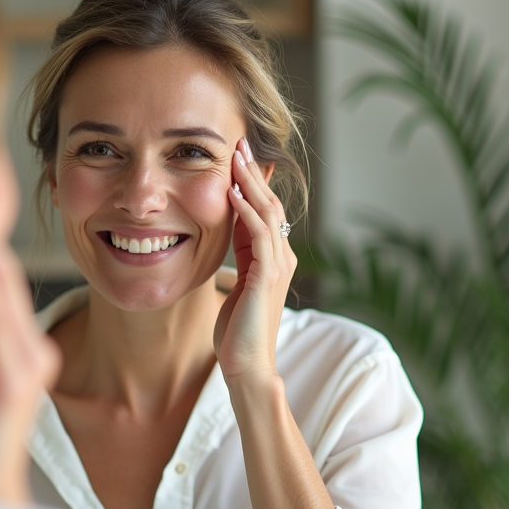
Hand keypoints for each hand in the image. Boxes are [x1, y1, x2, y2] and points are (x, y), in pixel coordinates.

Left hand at [213, 138, 296, 381]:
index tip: (235, 156)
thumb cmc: (237, 332)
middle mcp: (282, 257)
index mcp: (274, 258)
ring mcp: (278, 265)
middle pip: (270, 203)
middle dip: (253, 172)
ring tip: (235, 157)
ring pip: (267, 212)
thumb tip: (226, 241)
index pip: (265, 209)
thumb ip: (239, 261)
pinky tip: (232, 193)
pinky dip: (246, 211)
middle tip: (238, 142)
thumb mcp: (236, 286)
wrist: (247, 366)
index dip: (251, 182)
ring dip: (250, 183)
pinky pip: (259, 234)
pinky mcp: (268, 276)